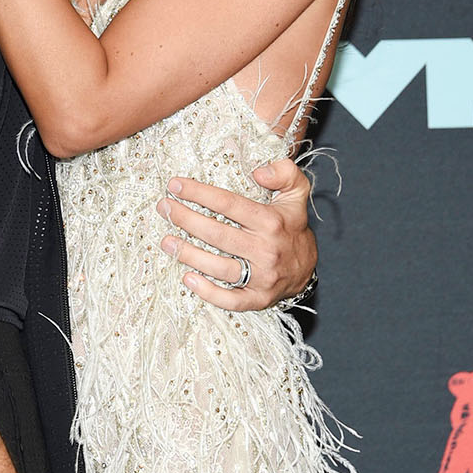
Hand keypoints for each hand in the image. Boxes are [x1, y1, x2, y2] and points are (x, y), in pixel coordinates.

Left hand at [157, 157, 316, 310]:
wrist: (308, 267)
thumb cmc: (291, 225)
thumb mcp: (295, 192)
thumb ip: (285, 172)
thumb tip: (259, 172)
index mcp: (271, 222)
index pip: (229, 203)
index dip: (199, 193)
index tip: (175, 185)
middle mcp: (266, 250)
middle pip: (218, 234)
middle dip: (186, 220)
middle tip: (164, 208)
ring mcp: (262, 277)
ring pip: (219, 267)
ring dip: (189, 255)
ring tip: (166, 242)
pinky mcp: (258, 299)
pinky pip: (231, 300)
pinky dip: (208, 292)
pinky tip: (187, 278)